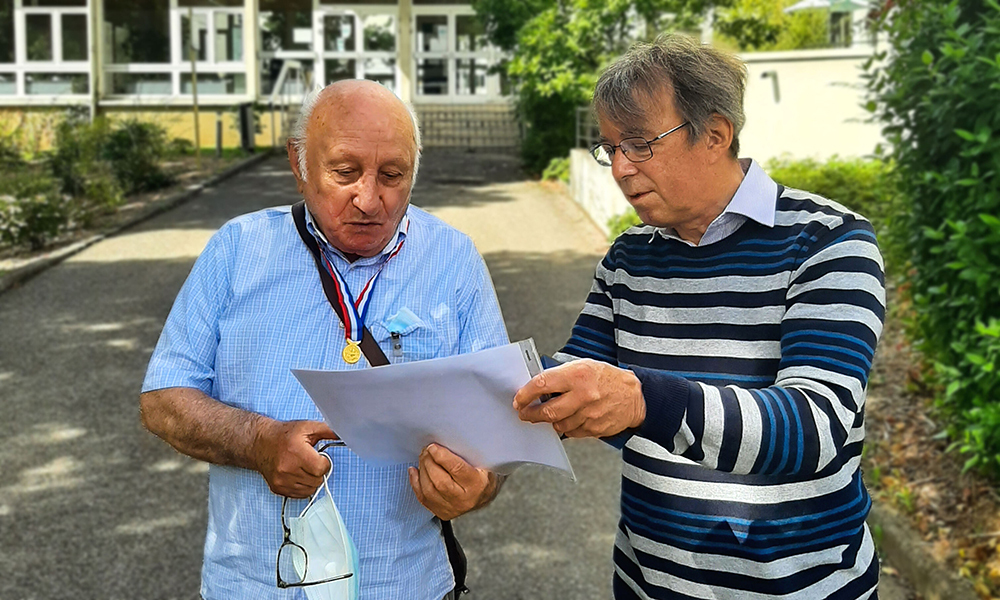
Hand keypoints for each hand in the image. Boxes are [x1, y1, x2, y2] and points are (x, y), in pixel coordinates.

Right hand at [252, 419, 337, 497]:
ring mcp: (281, 480)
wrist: (261, 443)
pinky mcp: (278, 488)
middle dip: (318, 471)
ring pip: (310, 489)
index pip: (321, 468)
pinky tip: (297, 474)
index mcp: (296, 452)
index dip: (324, 462)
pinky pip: (300, 494)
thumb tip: (346, 433)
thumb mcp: (308, 427)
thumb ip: (328, 430)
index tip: (319, 456)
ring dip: (311, 480)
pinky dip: (303, 486)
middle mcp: (286, 468)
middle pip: (317, 480)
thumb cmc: (285, 435)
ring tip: (303, 467)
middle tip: (310, 461)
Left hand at [408, 444, 498, 520]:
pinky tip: (416, 470)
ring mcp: (452, 508)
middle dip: (429, 462)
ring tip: (423, 457)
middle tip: (426, 450)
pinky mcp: (441, 512)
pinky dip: (416, 482)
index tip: (433, 447)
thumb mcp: (484, 461)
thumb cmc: (484, 473)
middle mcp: (465, 500)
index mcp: (478, 484)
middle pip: (440, 481)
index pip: (457, 469)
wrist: (485, 495)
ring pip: (429, 490)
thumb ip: (470, 451)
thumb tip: (448, 437)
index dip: (442, 457)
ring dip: (422, 470)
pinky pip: (423, 498)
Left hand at [512, 359, 644, 437]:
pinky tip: (570, 418)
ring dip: (550, 421)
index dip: (526, 394)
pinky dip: (567, 427)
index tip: (519, 399)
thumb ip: (560, 375)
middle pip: (547, 411)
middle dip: (531, 414)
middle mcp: (583, 395)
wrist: (635, 396)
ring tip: (551, 413)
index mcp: (578, 375)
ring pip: (558, 425)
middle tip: (524, 413)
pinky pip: (572, 432)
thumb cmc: (606, 378)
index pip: (542, 385)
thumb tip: (536, 386)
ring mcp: (589, 415)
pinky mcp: (594, 429)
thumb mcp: (583, 366)